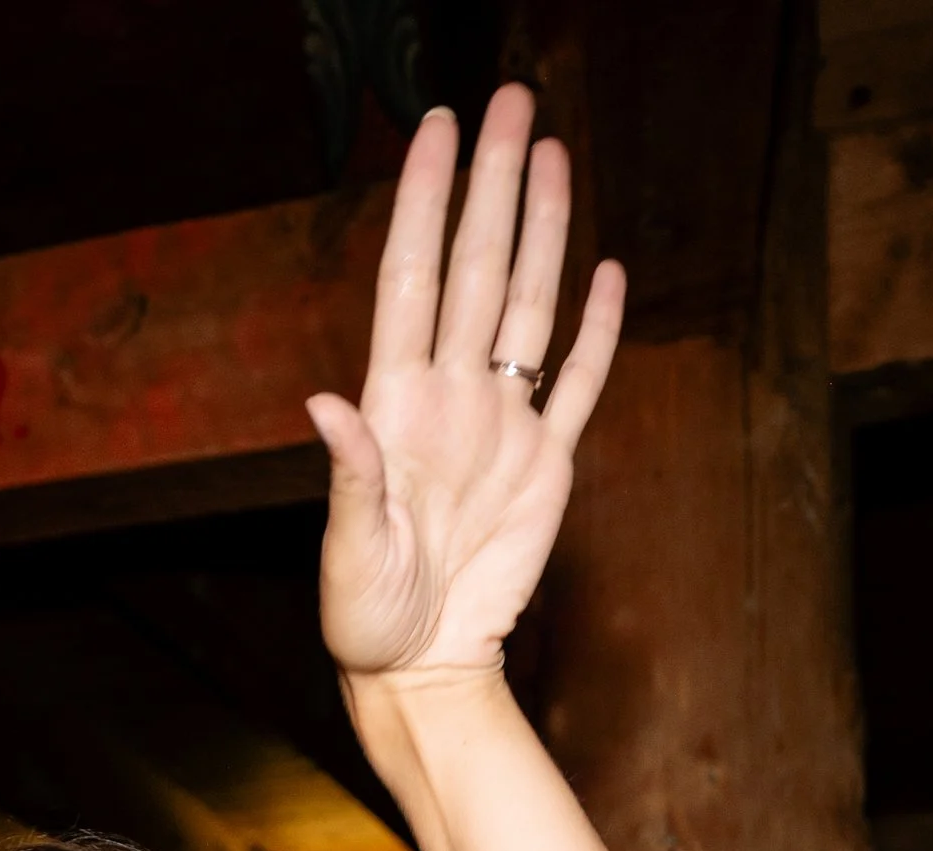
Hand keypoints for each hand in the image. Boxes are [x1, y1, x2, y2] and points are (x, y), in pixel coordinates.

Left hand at [312, 88, 623, 683]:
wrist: (422, 667)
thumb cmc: (367, 616)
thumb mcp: (346, 551)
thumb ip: (348, 476)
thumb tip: (325, 405)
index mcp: (396, 405)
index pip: (412, 278)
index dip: (425, 202)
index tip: (437, 127)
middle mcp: (452, 396)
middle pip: (479, 268)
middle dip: (494, 184)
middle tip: (512, 101)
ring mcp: (503, 424)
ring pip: (530, 305)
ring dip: (542, 230)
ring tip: (553, 154)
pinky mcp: (547, 465)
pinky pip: (577, 384)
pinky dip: (595, 331)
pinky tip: (606, 271)